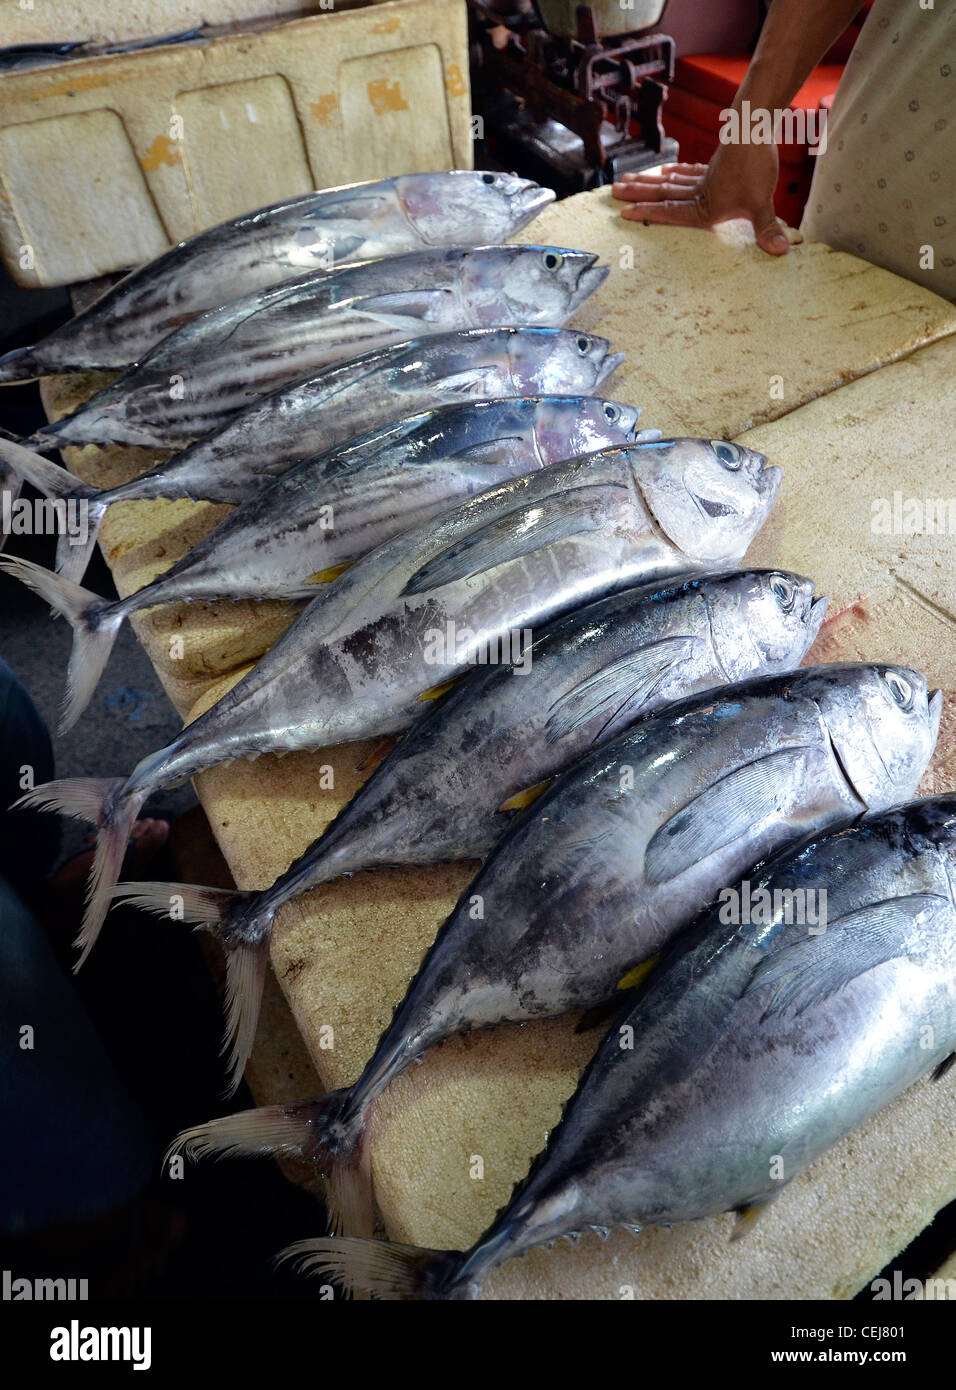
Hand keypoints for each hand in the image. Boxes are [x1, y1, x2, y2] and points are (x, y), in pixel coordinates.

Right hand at [612, 143, 790, 255]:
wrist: (755, 128)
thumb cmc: (755, 166)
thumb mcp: (761, 203)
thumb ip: (767, 228)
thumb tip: (778, 251)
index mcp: (705, 206)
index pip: (671, 212)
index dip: (648, 213)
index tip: (624, 213)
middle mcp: (700, 192)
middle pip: (663, 193)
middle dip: (638, 194)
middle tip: (613, 192)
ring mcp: (706, 177)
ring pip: (670, 182)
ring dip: (648, 182)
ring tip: (627, 181)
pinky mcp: (715, 166)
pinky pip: (688, 172)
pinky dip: (674, 172)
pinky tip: (665, 172)